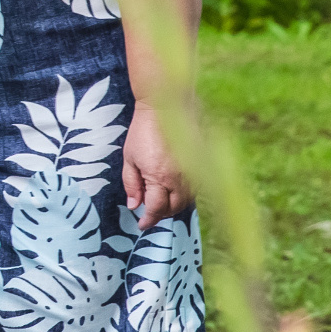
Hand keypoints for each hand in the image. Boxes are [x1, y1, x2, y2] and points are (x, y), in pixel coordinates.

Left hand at [123, 108, 191, 224]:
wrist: (166, 108)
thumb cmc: (143, 131)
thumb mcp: (130, 158)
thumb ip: (131, 184)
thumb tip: (134, 206)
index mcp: (158, 177)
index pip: (156, 209)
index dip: (149, 220)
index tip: (142, 224)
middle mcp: (179, 178)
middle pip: (174, 208)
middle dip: (161, 214)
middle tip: (150, 213)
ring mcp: (192, 172)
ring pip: (187, 201)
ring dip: (174, 206)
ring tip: (162, 202)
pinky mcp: (200, 164)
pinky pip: (195, 189)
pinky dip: (185, 195)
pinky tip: (174, 190)